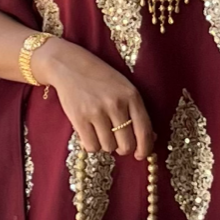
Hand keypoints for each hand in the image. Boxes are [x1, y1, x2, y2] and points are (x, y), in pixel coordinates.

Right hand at [34, 38, 154, 159]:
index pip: (144, 131)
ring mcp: (97, 112)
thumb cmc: (100, 78)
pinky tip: (90, 134)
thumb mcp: (124, 88)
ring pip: (108, 147)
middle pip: (126, 145)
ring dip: (106, 145)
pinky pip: (91, 147)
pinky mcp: (79, 118)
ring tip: (101, 131)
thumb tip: (150, 139)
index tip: (141, 155)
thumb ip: (137, 111)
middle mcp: (116, 104)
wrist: (69, 65)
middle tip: (118, 143)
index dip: (145, 148)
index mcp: (132, 96)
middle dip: (123, 149)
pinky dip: (92, 145)